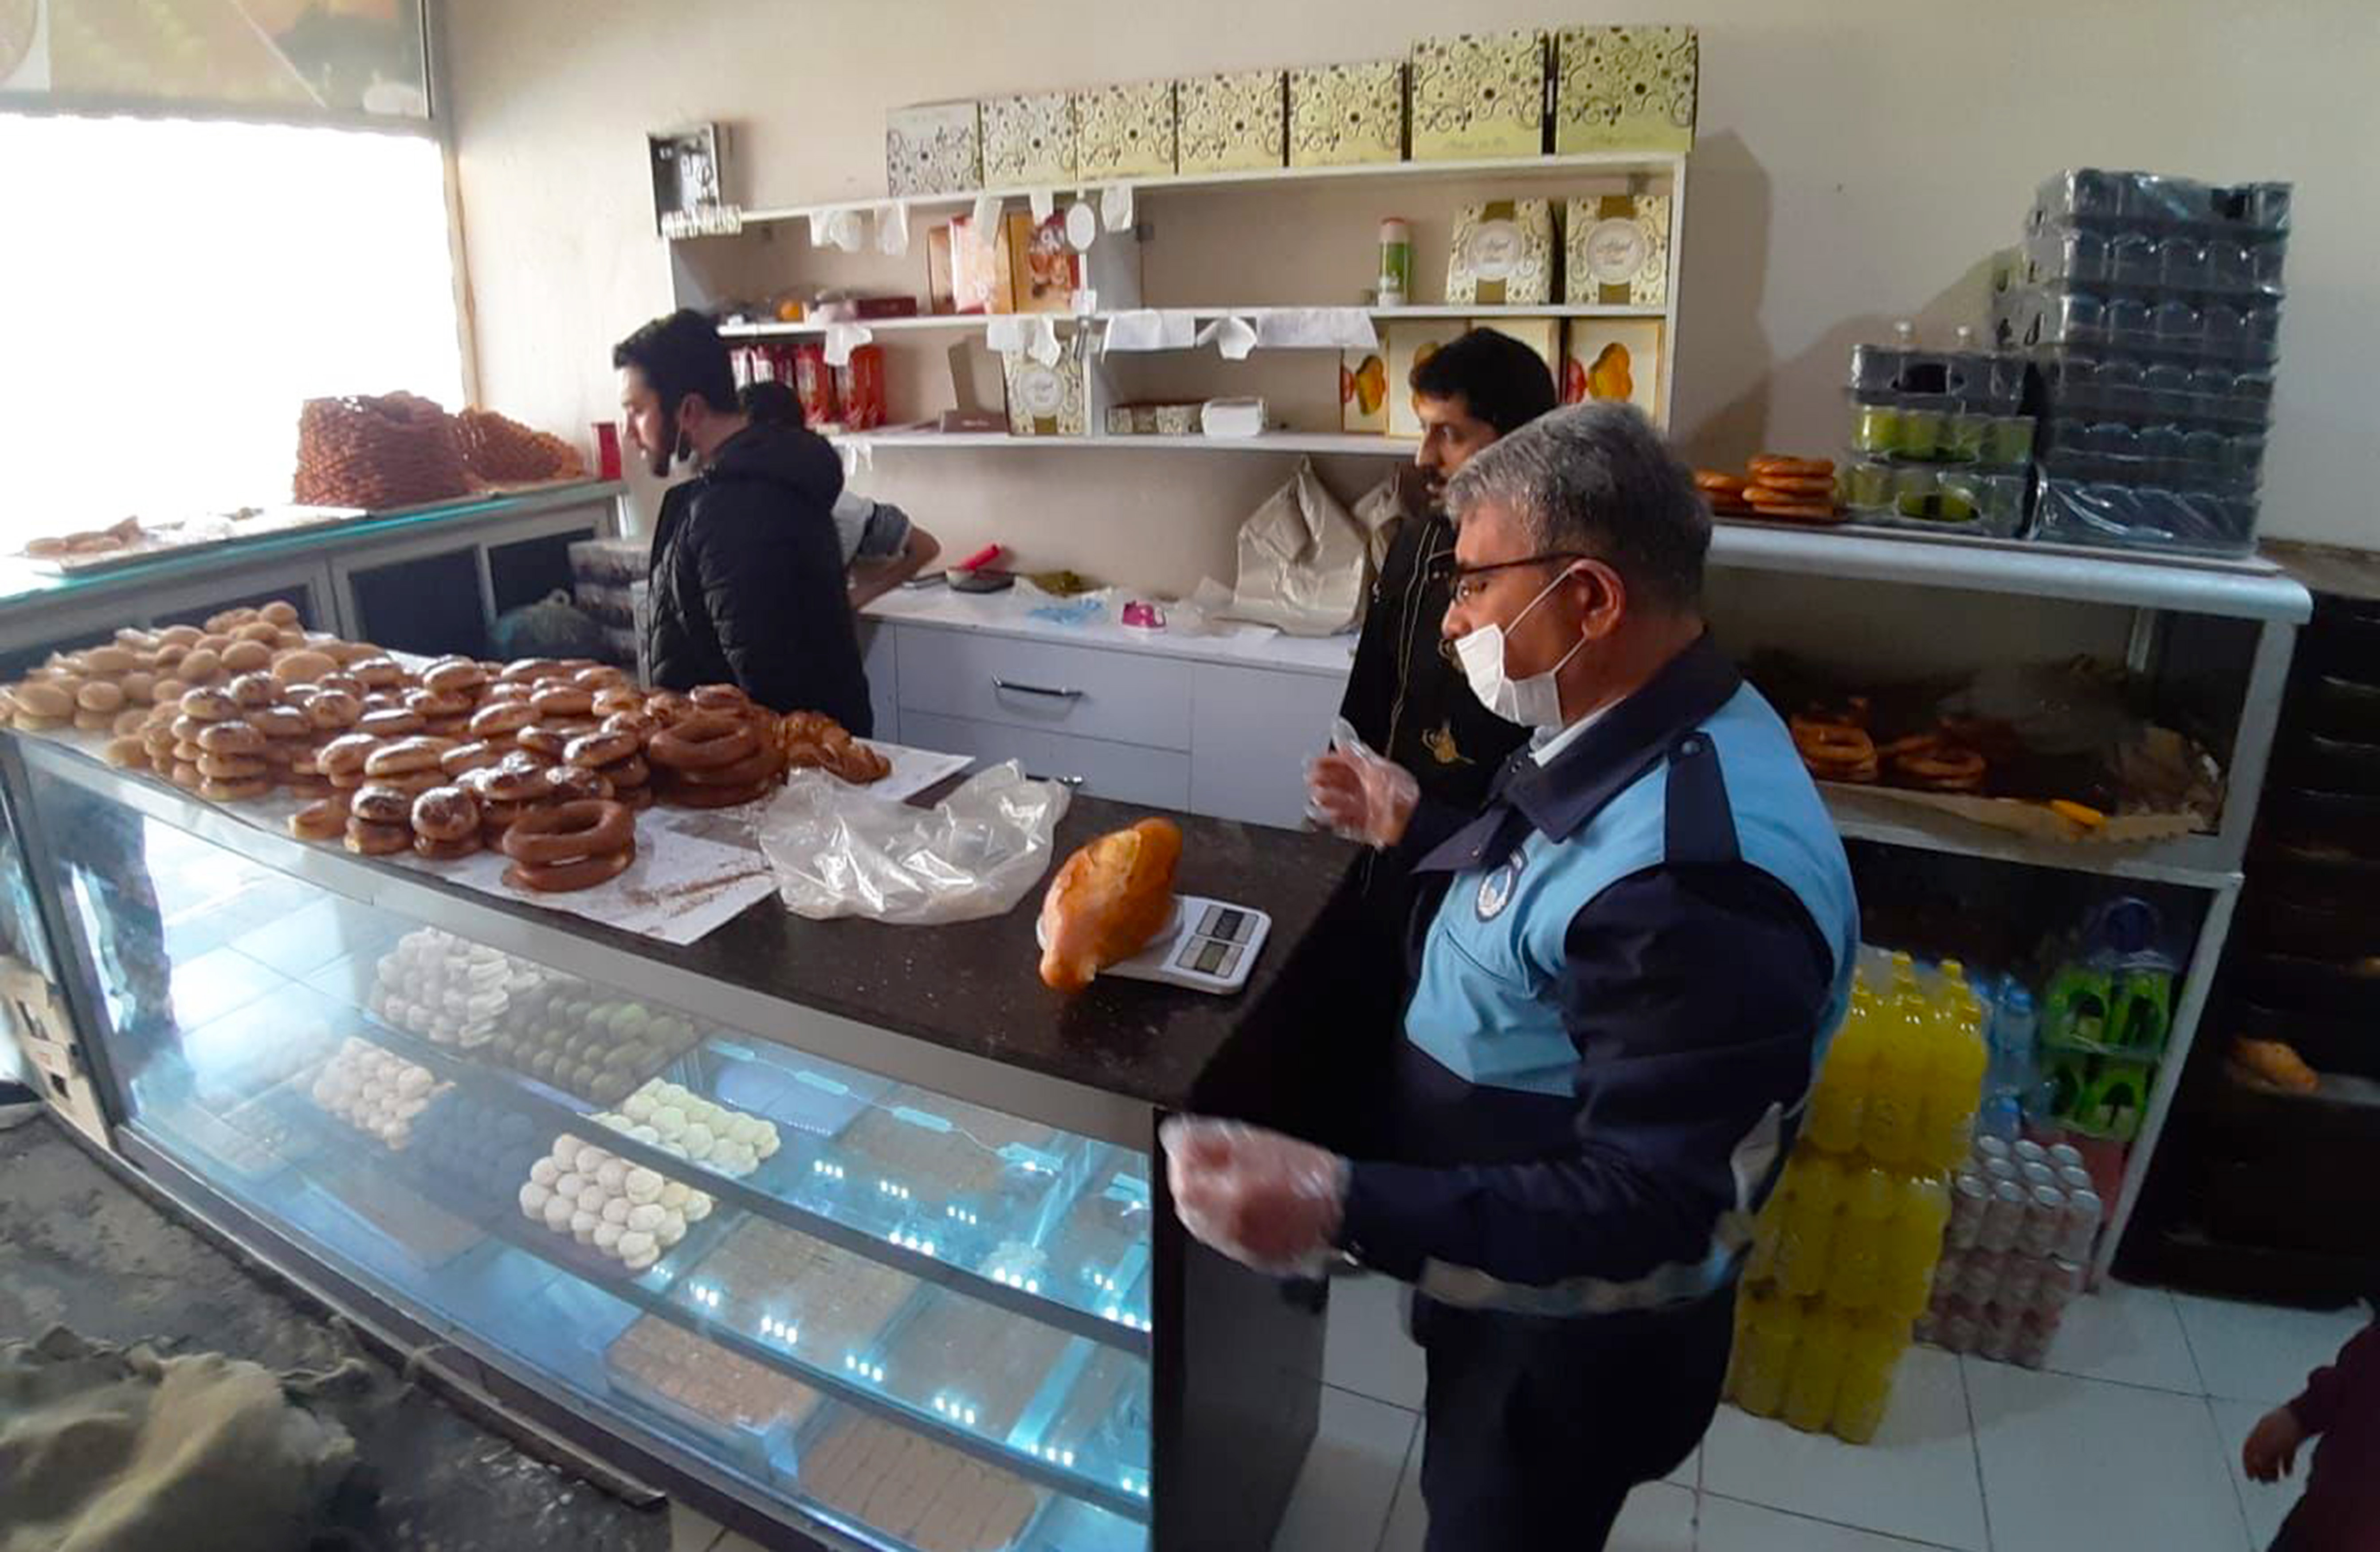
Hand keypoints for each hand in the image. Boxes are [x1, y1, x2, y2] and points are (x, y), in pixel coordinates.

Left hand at [1161, 1117, 1348, 1278]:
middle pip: (1188, 1210)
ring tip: (1229, 1184)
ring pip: (1204, 1227)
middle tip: (1206, 1165)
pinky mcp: (1255, 1260)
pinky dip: (1225, 1223)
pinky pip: (1225, 1241)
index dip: (1180, 1164)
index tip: (1188, 1150)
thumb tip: (1176, 1138)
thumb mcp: (1254, 1140)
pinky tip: (1245, 1206)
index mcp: (1230, 1200)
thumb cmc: (1308, 1174)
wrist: (1345, 1207)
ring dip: (1206, 1204)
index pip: (1182, 1186)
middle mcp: (1231, 1231)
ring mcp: (1242, 1249)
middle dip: (1191, 1185)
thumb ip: (1208, 1139)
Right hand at [1304, 719, 1417, 848]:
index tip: (1315, 762)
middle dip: (1324, 779)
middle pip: (1340, 781)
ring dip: (1327, 798)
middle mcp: (1370, 788)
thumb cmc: (1401, 795)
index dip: (1330, 761)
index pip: (1347, 762)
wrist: (1410, 824)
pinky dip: (1335, 817)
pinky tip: (1329, 814)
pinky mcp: (1366, 824)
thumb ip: (1354, 753)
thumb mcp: (1375, 768)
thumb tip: (1341, 732)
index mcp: (1374, 771)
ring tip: (1319, 796)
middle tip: (1312, 779)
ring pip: (1340, 800)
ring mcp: (1367, 806)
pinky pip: (1345, 820)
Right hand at [2243, 1406, 2305, 1482]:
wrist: (2306, 1417)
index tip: (2250, 1477)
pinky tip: (2288, 1473)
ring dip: (2274, 1468)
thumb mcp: (2271, 1446)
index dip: (2247, 1465)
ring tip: (2277, 1480)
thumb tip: (2254, 1466)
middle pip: (2261, 1454)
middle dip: (2262, 1469)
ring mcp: (2280, 1436)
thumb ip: (2261, 1456)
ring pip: (2274, 1455)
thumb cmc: (2285, 1431)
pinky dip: (2285, 1464)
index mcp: (2258, 1432)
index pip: (2248, 1450)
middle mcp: (2267, 1434)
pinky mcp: (2293, 1439)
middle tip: (2265, 1482)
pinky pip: (2286, 1454)